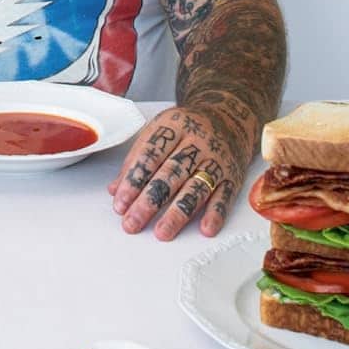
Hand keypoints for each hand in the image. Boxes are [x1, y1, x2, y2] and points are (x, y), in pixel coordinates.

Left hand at [108, 106, 248, 240]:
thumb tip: (115, 189)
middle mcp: (197, 141)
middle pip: (170, 174)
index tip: (120, 203)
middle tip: (133, 222)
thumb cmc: (188, 128)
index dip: (133, 181)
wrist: (229, 117)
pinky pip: (225, 195)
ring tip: (162, 232)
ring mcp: (217, 158)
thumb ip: (136, 159)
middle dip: (149, 202)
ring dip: (178, 213)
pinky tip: (204, 228)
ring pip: (196, 187)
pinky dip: (215, 213)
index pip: (149, 156)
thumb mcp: (159, 130)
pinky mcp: (233, 174)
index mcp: (174, 125)